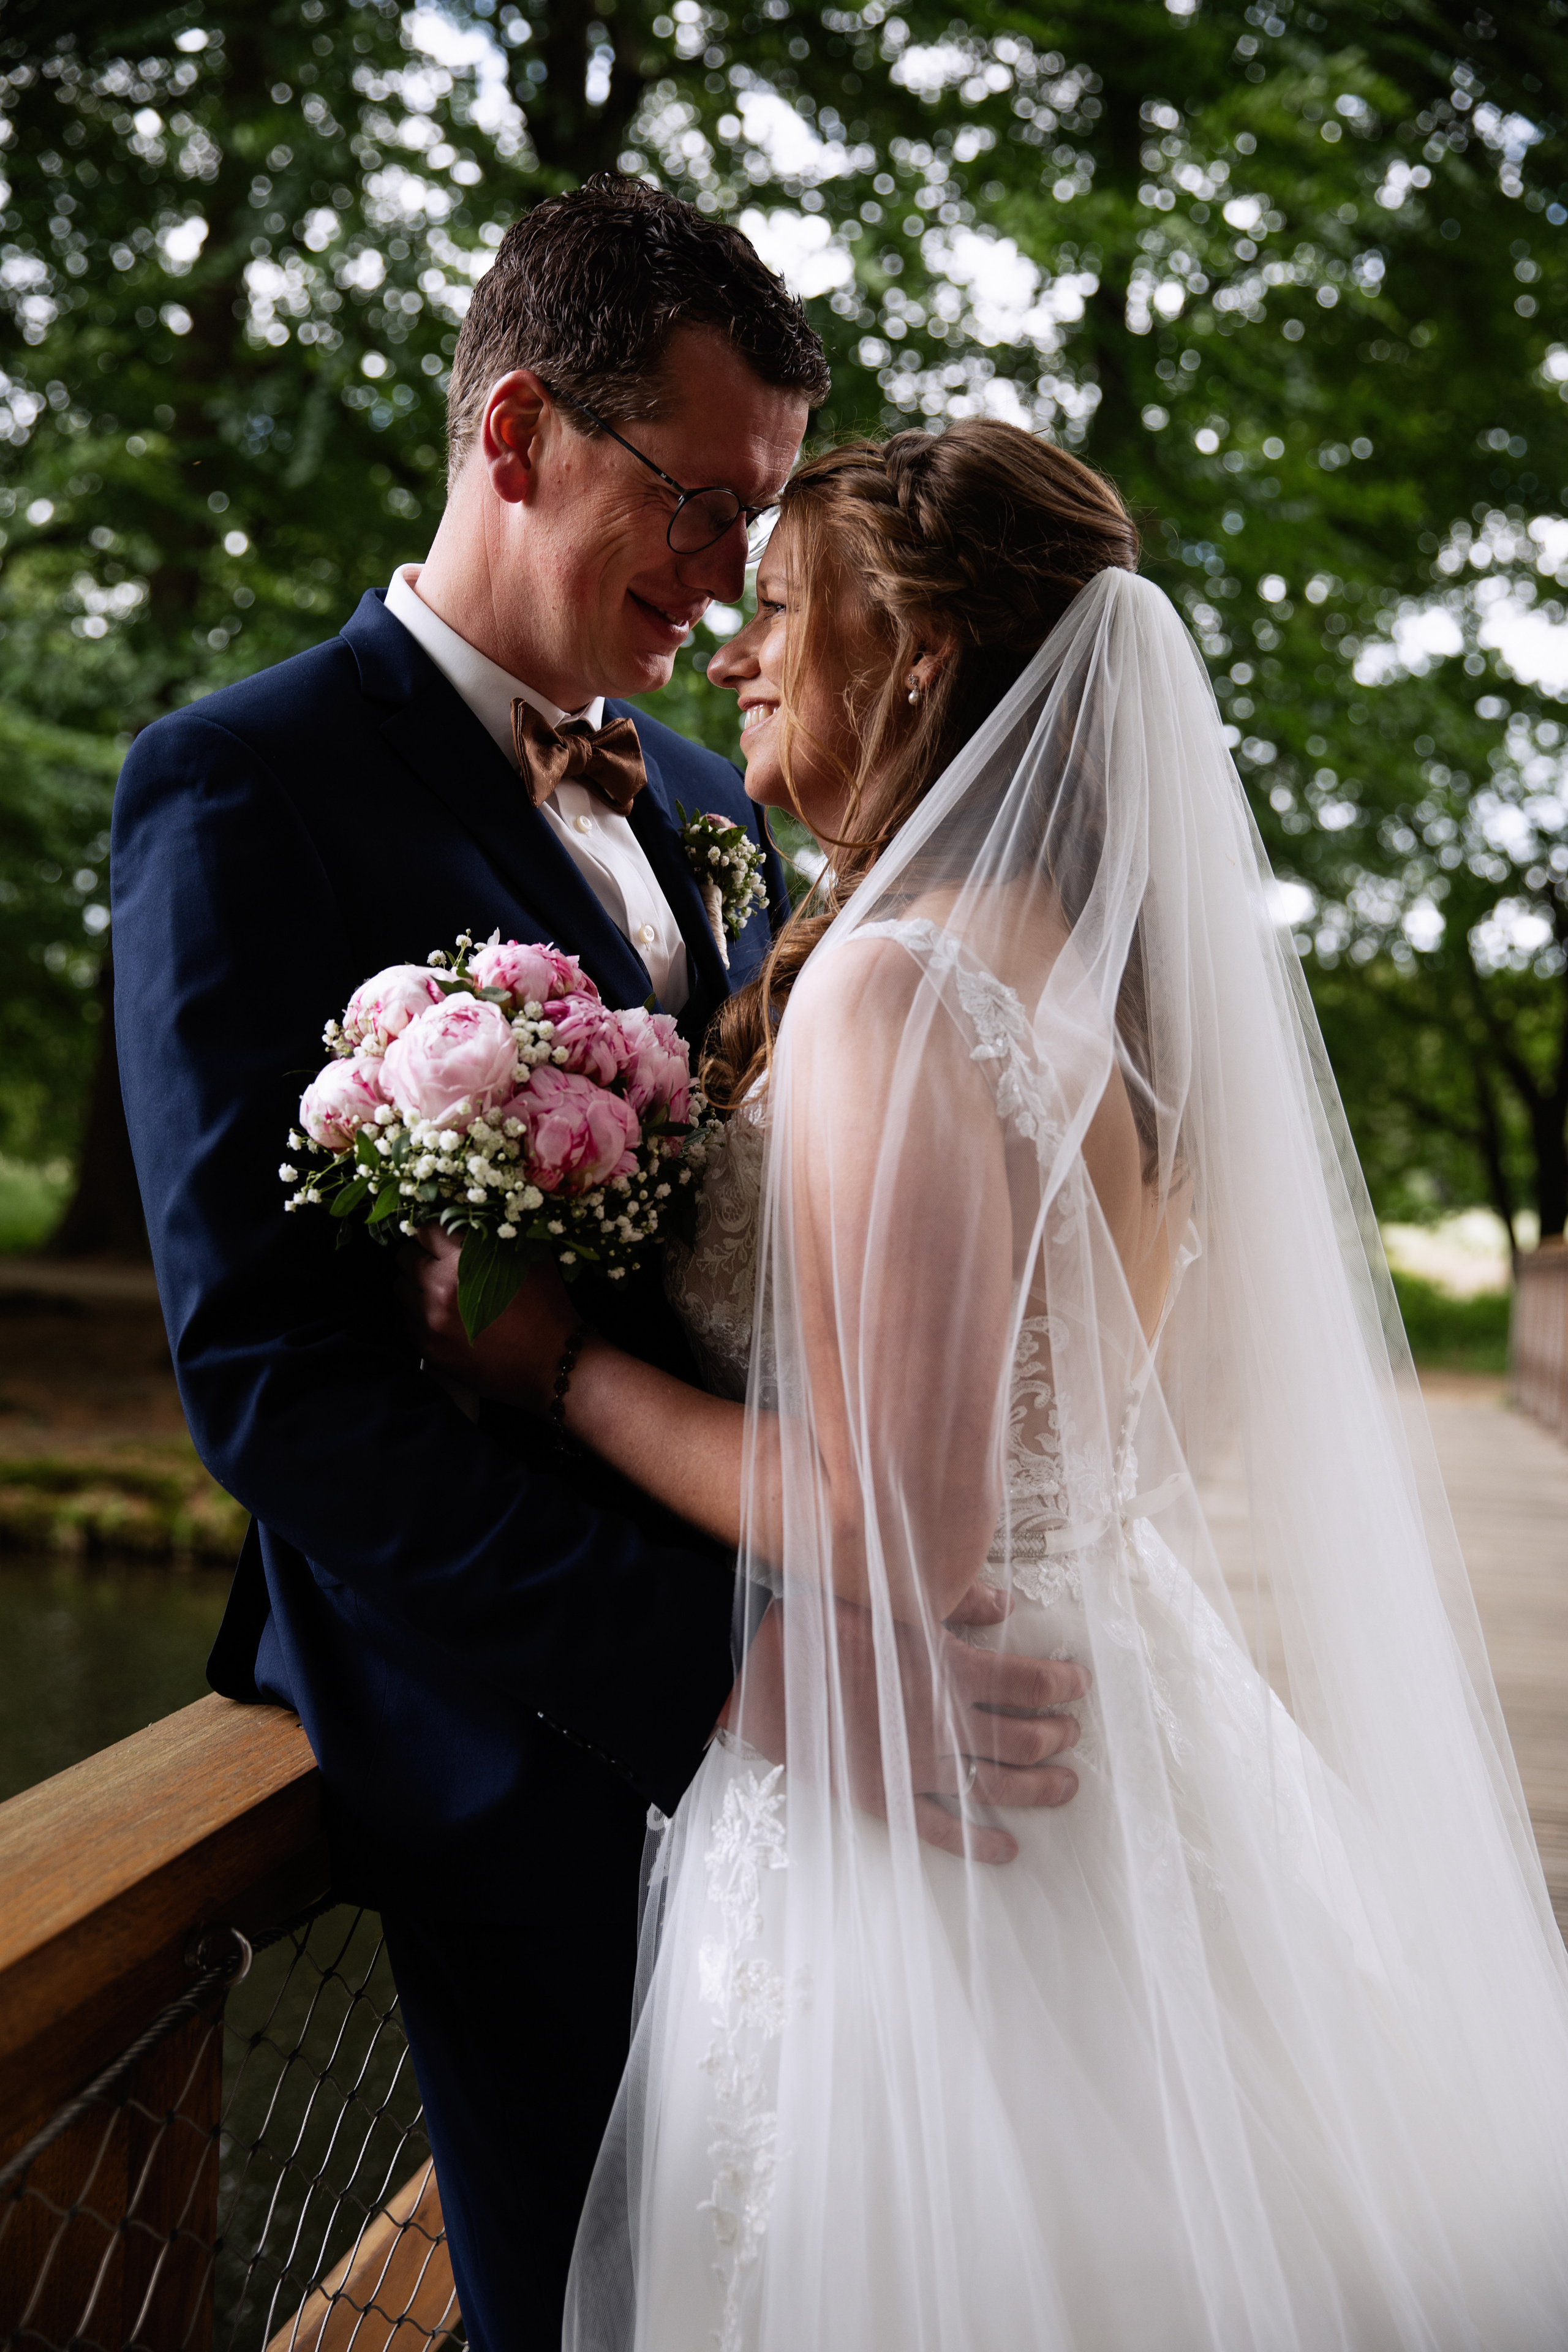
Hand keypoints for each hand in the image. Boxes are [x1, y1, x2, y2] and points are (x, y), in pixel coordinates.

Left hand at [395, 1227, 579, 1412]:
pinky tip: (443, 1317)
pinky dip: (420, 1315)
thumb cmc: (547, 1306)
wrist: (552, 1361)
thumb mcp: (530, 1258)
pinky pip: (407, 1320)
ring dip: (416, 1286)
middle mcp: (441, 1287)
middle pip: (405, 1257)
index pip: (426, 1230)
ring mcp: (431, 1320)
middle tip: (438, 1263)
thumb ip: (498, 1233)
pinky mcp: (429, 1347)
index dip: (435, 1232)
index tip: (441, 1239)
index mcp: (466, 1259)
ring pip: (401, 1288)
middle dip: (420, 1256)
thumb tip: (474, 1216)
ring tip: (439, 1292)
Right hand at [726, 1593, 1085, 1865]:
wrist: (759, 1673)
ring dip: (1039, 1788)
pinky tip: (1007, 1847)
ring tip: (1066, 1786)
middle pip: (1024, 1739)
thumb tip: (1007, 1604)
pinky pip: (944, 1830)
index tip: (1080, 1684)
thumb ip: (957, 1602)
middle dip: (1057, 1736)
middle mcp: (943, 1724)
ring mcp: (917, 1768)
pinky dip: (981, 1842)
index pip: (1029, 1682)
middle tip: (1073, 1733)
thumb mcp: (893, 1599)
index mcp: (948, 1671)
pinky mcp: (887, 1797)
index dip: (1062, 1685)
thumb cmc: (823, 1625)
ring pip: (997, 1786)